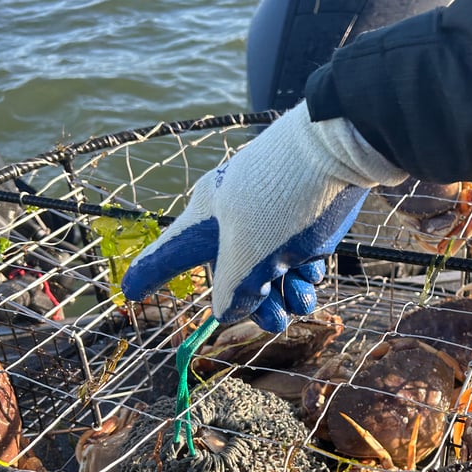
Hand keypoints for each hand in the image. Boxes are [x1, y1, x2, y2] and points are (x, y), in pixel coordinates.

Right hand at [121, 101, 405, 331]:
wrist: (340, 152)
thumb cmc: (281, 204)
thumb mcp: (247, 258)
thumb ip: (232, 293)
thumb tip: (232, 310)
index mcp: (205, 219)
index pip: (168, 254)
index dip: (149, 276)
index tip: (131, 293)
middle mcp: (233, 219)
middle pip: (231, 277)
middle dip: (254, 305)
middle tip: (275, 320)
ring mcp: (270, 220)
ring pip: (269, 274)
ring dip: (286, 296)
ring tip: (302, 298)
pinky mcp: (303, 220)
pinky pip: (296, 260)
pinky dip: (305, 275)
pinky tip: (314, 274)